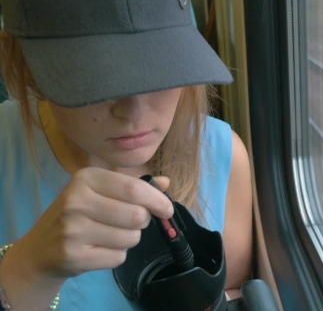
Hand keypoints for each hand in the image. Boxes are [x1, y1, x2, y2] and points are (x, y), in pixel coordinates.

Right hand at [16, 167, 172, 278]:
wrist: (41, 247)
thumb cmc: (79, 214)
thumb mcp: (102, 191)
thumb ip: (135, 186)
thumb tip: (165, 183)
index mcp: (87, 178)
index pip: (135, 189)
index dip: (158, 201)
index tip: (166, 210)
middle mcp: (77, 201)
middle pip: (137, 216)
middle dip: (142, 222)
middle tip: (129, 222)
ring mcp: (73, 229)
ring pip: (131, 238)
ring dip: (129, 239)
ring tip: (109, 235)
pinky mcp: (74, 255)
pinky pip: (118, 258)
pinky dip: (116, 256)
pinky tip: (98, 249)